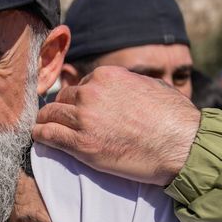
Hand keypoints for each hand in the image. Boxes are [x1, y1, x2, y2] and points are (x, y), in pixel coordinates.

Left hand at [33, 66, 200, 185]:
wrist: (181, 145)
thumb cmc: (174, 117)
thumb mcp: (150, 86)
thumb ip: (128, 84)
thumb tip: (122, 88)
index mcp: (107, 76)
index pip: (80, 85)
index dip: (77, 100)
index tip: (77, 110)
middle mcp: (91, 93)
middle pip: (62, 99)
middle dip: (61, 110)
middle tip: (59, 122)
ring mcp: (84, 118)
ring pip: (50, 116)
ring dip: (47, 122)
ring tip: (44, 130)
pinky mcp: (82, 144)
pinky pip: (48, 136)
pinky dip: (40, 136)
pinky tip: (39, 138)